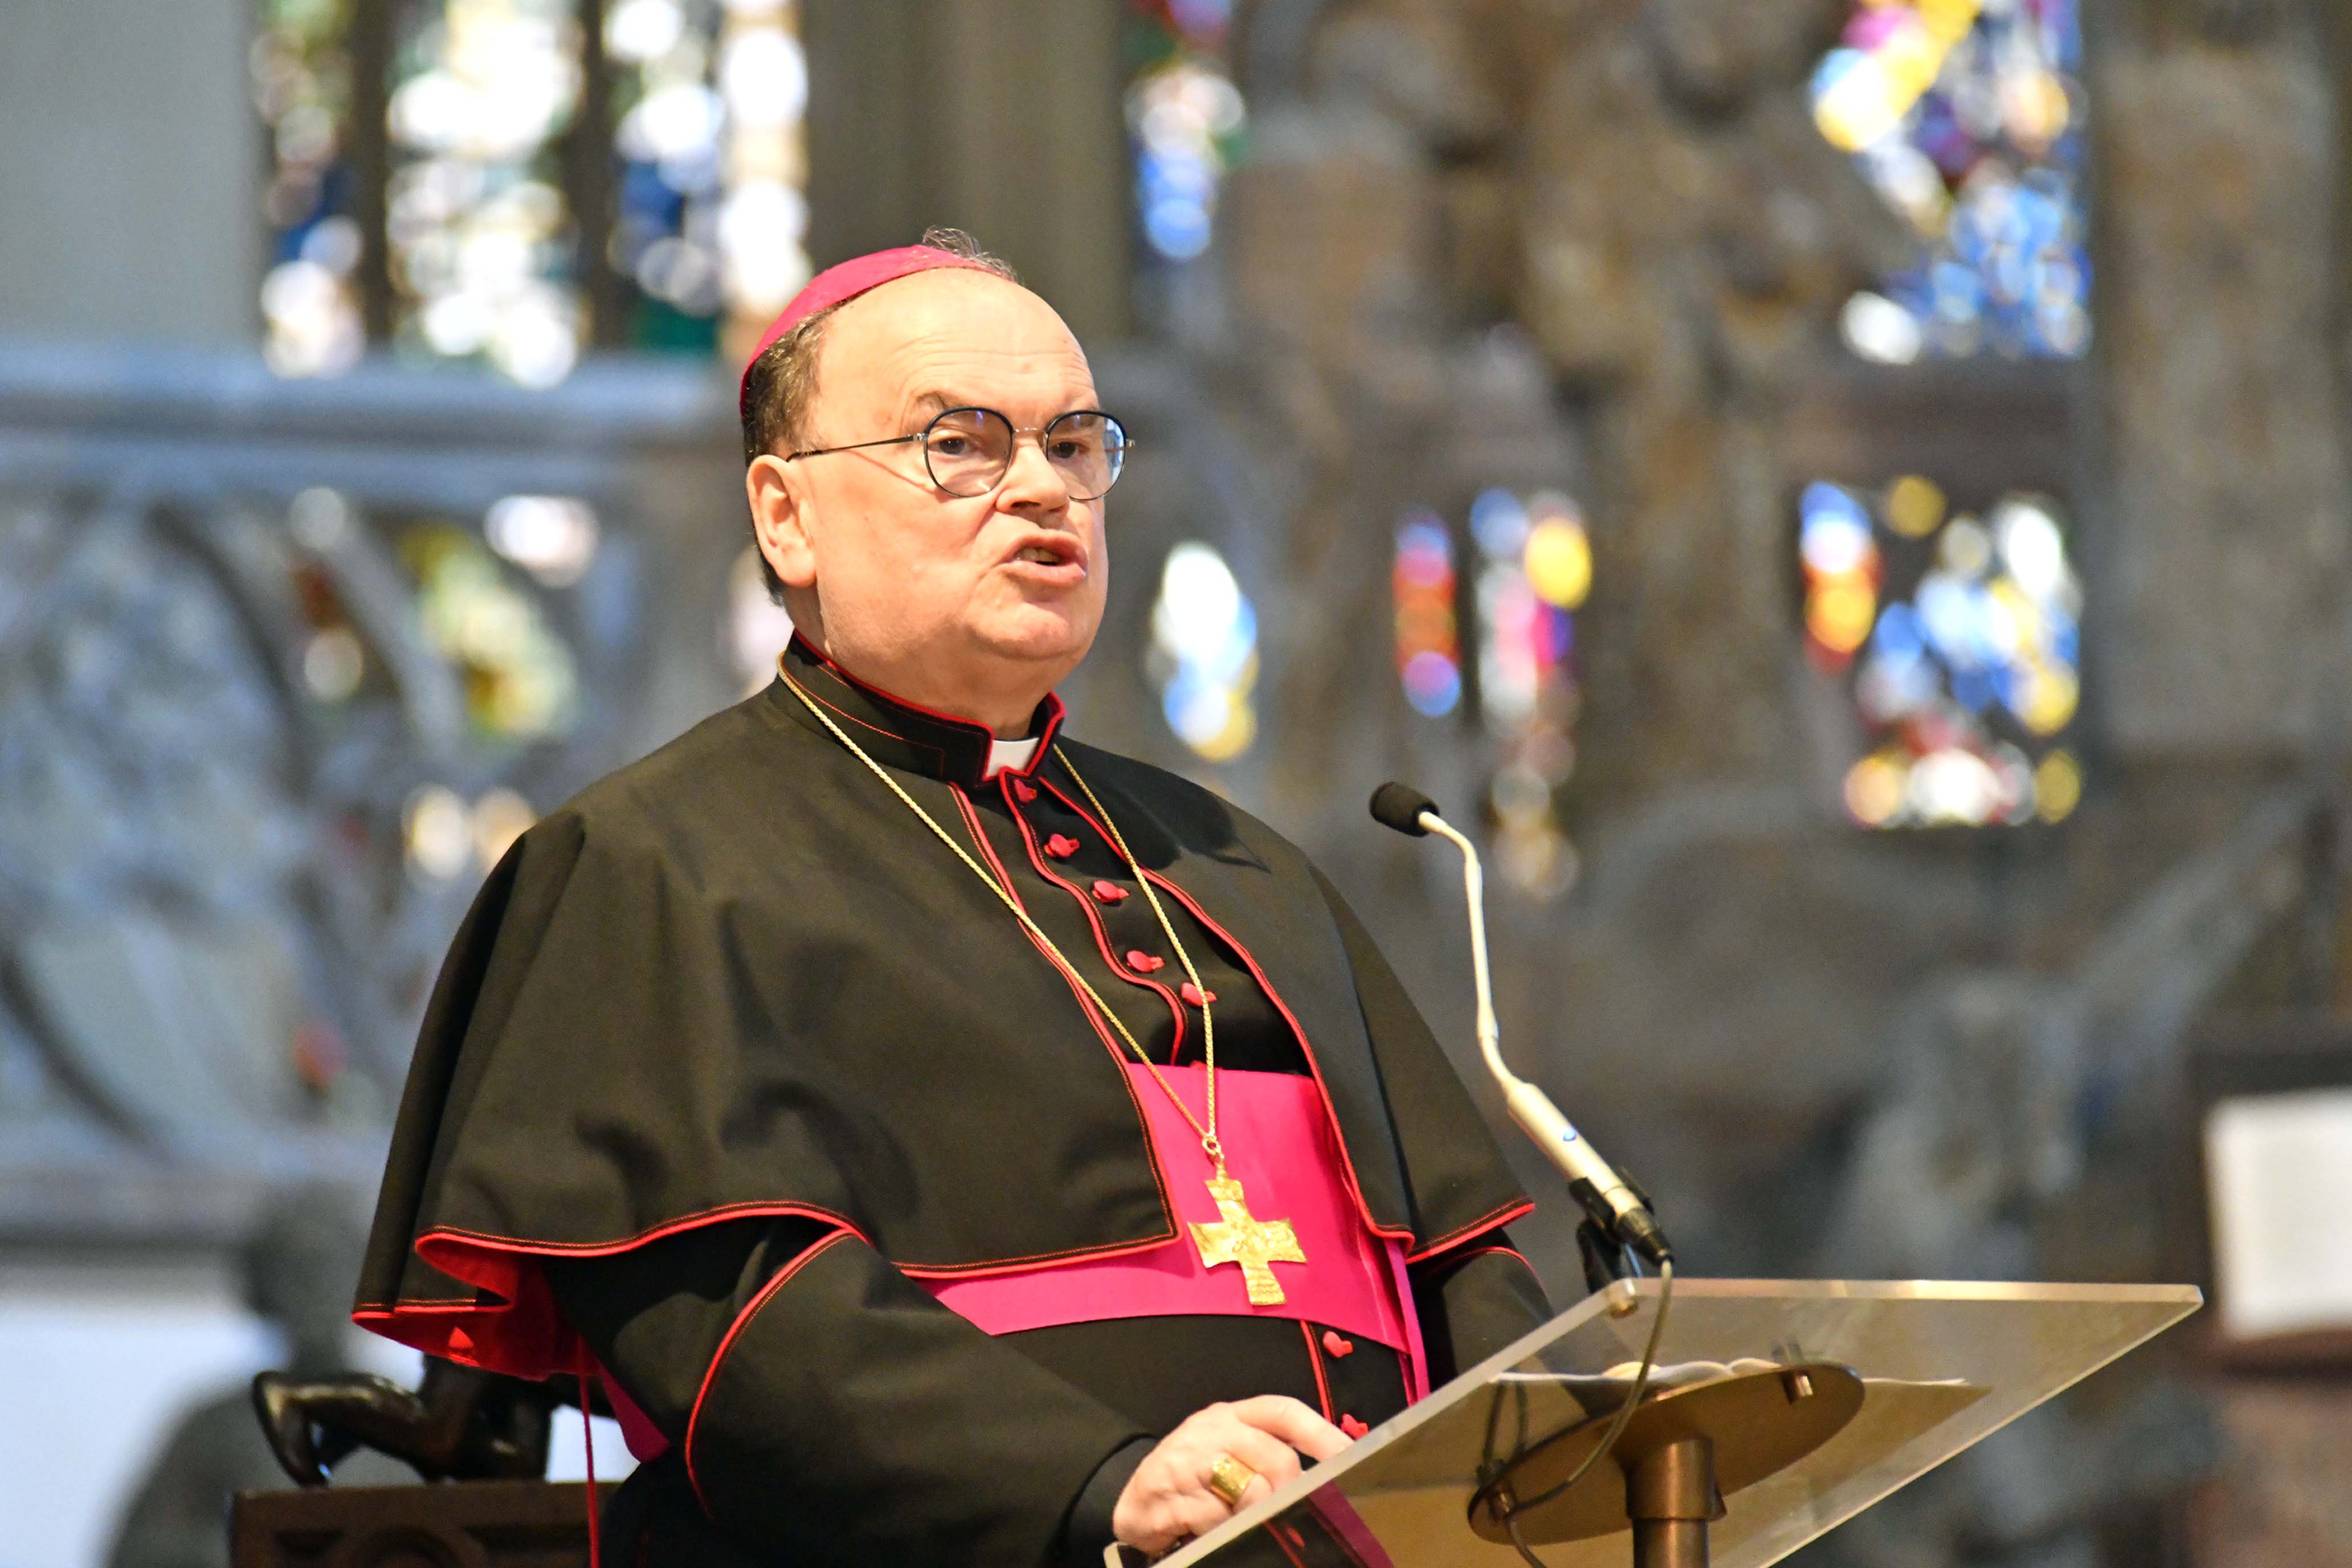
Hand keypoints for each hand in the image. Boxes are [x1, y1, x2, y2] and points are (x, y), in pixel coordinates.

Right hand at [1110, 1396, 1351, 1556]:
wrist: (1135, 1500)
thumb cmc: (1194, 1479)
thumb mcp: (1233, 1457)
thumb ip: (1270, 1461)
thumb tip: (1326, 1485)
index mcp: (1234, 1415)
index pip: (1285, 1411)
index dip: (1322, 1434)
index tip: (1350, 1459)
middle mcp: (1213, 1426)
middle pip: (1277, 1458)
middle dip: (1291, 1494)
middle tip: (1294, 1518)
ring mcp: (1188, 1456)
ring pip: (1250, 1490)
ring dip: (1256, 1517)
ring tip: (1246, 1525)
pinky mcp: (1168, 1490)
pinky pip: (1215, 1517)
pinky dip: (1221, 1530)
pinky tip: (1211, 1530)